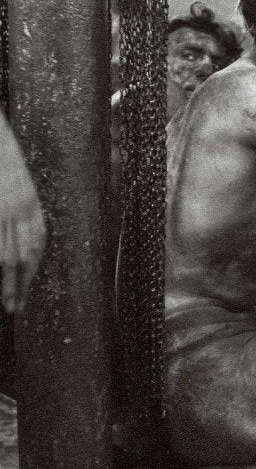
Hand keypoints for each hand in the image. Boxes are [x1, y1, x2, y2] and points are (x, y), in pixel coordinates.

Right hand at [0, 137, 45, 313]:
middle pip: (27, 256)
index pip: (37, 245)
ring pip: (9, 256)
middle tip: (17, 307)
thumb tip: (17, 237)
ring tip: (8, 303)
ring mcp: (5, 212)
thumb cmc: (0, 161)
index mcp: (31, 204)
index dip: (33, 270)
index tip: (26, 289)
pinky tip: (0, 274)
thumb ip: (18, 211)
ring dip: (9, 283)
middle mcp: (22, 210)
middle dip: (23, 284)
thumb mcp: (15, 186)